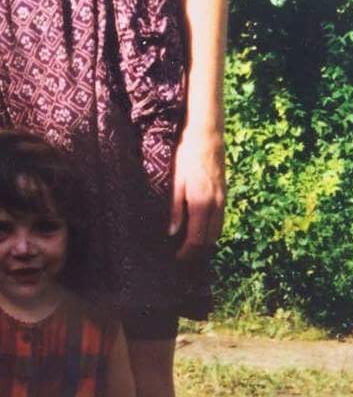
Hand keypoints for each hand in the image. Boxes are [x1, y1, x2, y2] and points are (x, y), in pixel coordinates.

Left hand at [169, 124, 225, 259]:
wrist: (207, 138)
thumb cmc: (186, 157)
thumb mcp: (175, 181)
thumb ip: (175, 208)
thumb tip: (172, 232)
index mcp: (201, 203)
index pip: (197, 238)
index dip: (187, 252)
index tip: (177, 258)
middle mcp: (215, 205)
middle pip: (209, 239)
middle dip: (196, 252)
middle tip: (182, 258)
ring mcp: (223, 200)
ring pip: (217, 231)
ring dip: (205, 243)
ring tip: (191, 248)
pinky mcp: (224, 195)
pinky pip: (220, 220)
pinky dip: (212, 231)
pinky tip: (201, 230)